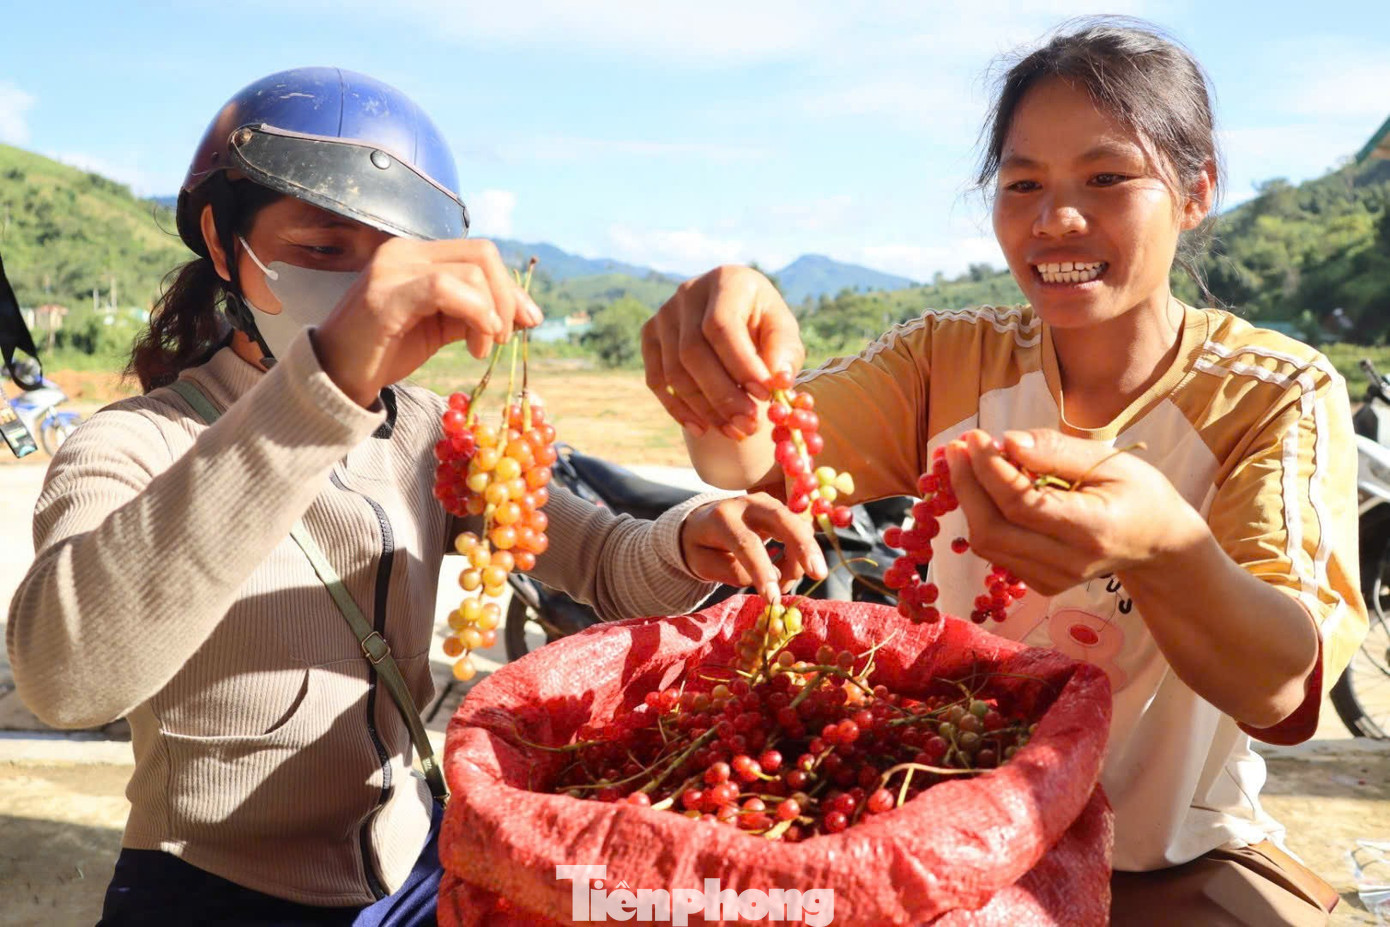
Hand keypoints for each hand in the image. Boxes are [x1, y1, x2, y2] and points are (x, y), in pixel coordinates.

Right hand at [314, 238, 543, 406]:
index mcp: (417, 256)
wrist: (335, 378)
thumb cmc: (384, 352)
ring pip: (470, 271)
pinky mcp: (385, 295)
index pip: (479, 254)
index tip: (529, 321)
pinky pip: (444, 288)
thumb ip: (473, 313)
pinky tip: (476, 342)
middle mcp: (404, 253)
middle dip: (508, 297)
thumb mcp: (439, 328)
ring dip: (491, 315)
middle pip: (482, 255)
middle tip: (506, 337)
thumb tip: (520, 313)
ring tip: (480, 348)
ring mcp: (392, 269)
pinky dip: (474, 313)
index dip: (511, 287)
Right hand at [642, 265, 803, 438]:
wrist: (736, 316)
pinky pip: (657, 380)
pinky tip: (703, 428)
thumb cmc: (764, 325)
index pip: (722, 326)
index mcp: (726, 281)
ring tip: (735, 431)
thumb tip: (778, 381)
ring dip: (704, 408)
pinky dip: (678, 409)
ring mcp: (664, 315)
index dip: (740, 364)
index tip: (764, 396)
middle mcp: (688, 293)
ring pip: (674, 372)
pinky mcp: (650, 337)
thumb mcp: (783, 332)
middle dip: (722, 395)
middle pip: (692, 352)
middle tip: (749, 425)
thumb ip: (784, 353)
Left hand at [679, 493, 828, 599]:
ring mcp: (767, 504)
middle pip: (782, 521)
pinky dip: (801, 554)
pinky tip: (789, 573)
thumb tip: (770, 577)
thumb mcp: (703, 564)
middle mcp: (747, 504)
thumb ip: (731, 571)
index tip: (773, 598)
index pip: (747, 543)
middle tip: (818, 574)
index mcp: (722, 518)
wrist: (701, 522)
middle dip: (803, 547)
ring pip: (796, 526)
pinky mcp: (780, 510)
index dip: (762, 571)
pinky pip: (799, 530)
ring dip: (802, 559)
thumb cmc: (702, 546)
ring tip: (784, 585)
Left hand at [945, 429, 1208, 595]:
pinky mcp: (1042, 584)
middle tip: (957, 447)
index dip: (989, 470)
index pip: (1022, 504)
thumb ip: (1056, 451)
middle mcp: (1069, 562)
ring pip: (988, 544)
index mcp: (1092, 530)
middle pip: (994, 530)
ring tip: (966, 461)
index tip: (974, 438)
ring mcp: (1053, 579)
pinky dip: (983, 517)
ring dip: (969, 500)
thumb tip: (1006, 441)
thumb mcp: (1110, 460)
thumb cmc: (1138, 492)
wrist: (1158, 542)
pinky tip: (985, 488)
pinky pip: (997, 551)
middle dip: (966, 485)